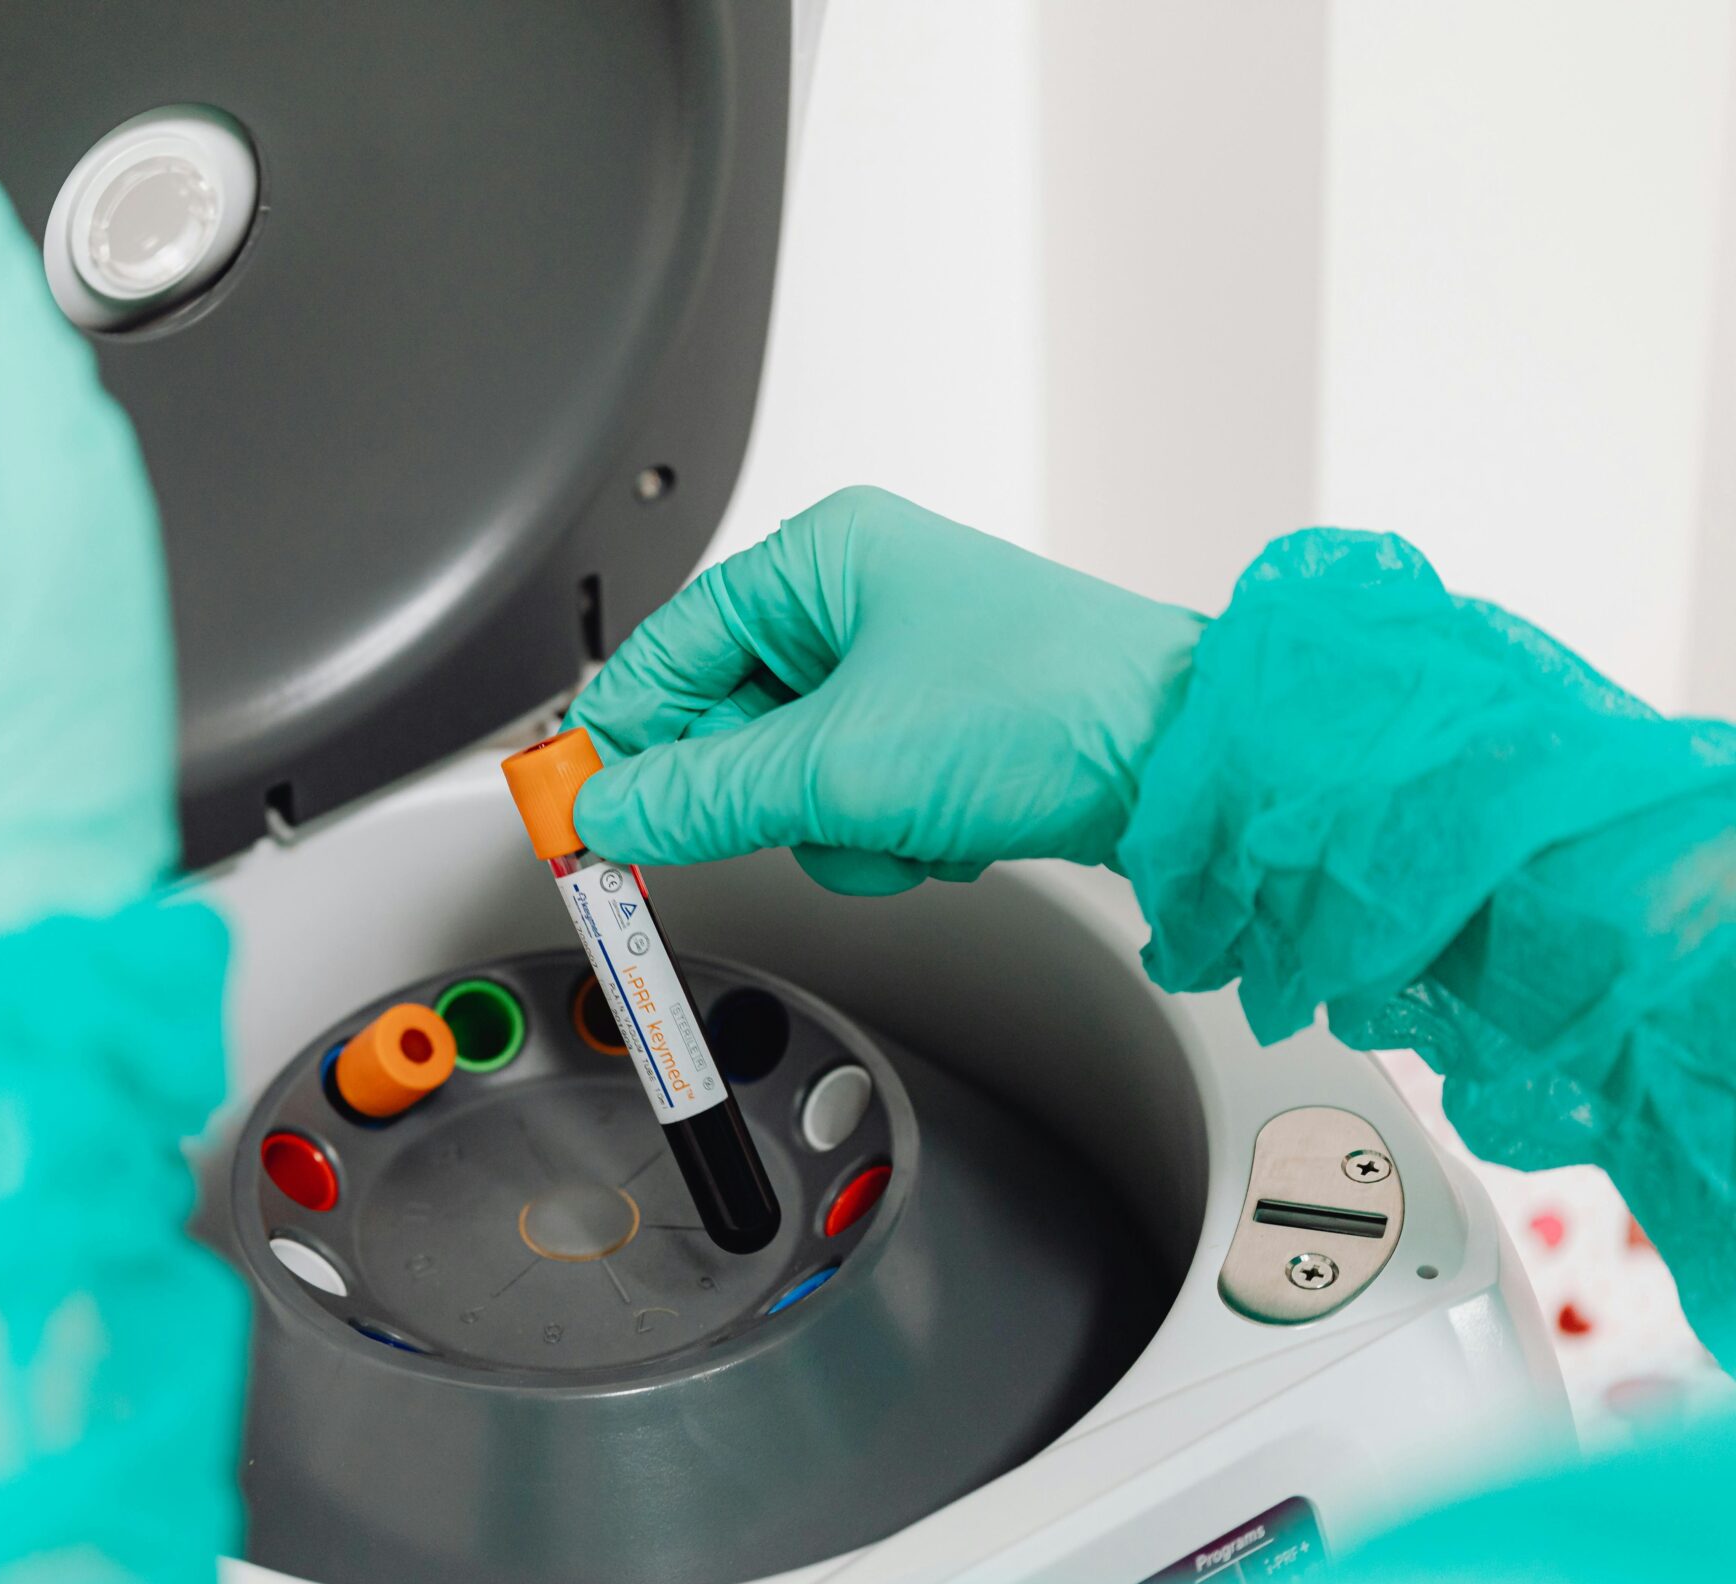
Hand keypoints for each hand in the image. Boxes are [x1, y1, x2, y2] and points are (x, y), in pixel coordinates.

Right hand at [567, 487, 1204, 893]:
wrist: (1198, 767)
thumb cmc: (1058, 708)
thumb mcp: (841, 765)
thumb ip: (702, 795)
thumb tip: (610, 810)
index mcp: (824, 561)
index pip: (666, 650)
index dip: (614, 735)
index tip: (572, 807)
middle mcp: (861, 600)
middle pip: (723, 721)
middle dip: (759, 793)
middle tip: (764, 828)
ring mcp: (904, 669)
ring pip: (788, 776)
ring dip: (834, 824)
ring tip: (899, 821)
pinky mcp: (942, 734)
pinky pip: (854, 800)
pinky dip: (886, 835)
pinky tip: (943, 832)